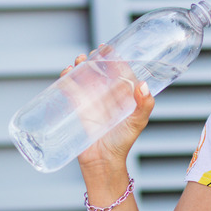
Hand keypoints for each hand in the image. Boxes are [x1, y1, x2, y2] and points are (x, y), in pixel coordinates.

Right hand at [60, 51, 154, 173]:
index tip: (108, 47)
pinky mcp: (78, 110)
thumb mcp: (137, 123)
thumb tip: (143, 85)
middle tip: (92, 53)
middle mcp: (107, 96)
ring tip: (79, 60)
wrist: (102, 163)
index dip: (114, 58)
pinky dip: (67, 80)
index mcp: (123, 96)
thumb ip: (144, 105)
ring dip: (80, 67)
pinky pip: (71, 91)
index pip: (119, 72)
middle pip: (100, 72)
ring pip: (84, 79)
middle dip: (95, 60)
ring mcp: (91, 102)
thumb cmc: (123, 143)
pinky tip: (66, 73)